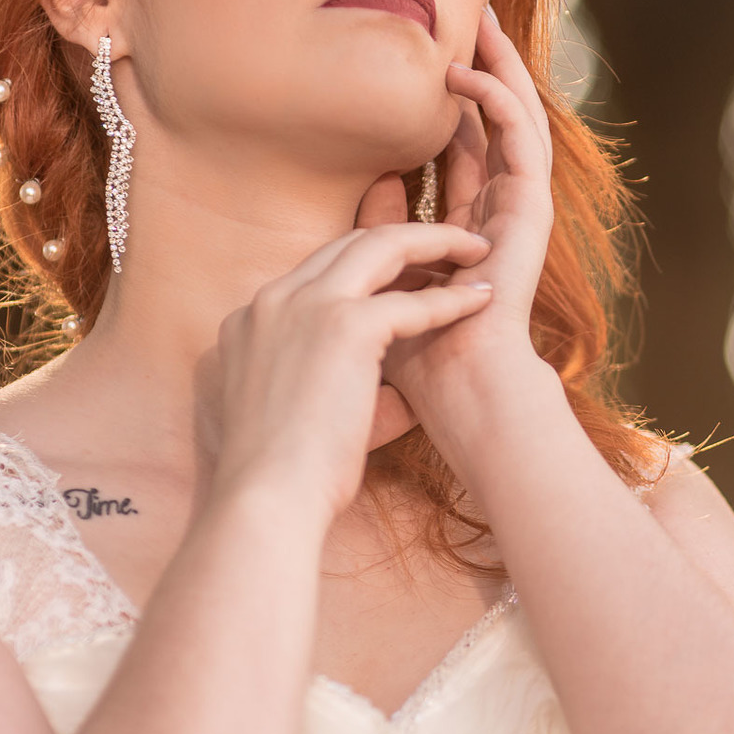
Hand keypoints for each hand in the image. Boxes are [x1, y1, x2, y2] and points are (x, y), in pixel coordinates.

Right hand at [203, 222, 494, 523]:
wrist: (265, 498)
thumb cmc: (281, 475)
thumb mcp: (286, 407)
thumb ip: (322, 379)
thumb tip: (384, 389)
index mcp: (252, 317)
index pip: (321, 267)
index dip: (370, 261)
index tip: (409, 269)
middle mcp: (275, 299)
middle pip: (351, 242)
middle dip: (407, 235)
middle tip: (452, 243)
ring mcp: (307, 306)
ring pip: (383, 246)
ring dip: (437, 243)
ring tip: (476, 250)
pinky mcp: (344, 327)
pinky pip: (412, 302)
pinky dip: (451, 299)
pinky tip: (482, 299)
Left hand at [363, 6, 554, 441]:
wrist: (458, 386)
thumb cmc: (420, 348)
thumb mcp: (390, 269)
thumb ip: (388, 222)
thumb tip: (377, 175)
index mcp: (471, 229)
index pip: (466, 152)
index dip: (455, 106)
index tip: (434, 60)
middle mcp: (501, 214)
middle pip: (498, 126)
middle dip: (487, 71)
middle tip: (473, 19)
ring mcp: (520, 210)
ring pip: (518, 121)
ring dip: (500, 69)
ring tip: (482, 23)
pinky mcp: (530, 208)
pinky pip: (518, 139)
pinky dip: (494, 100)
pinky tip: (465, 73)